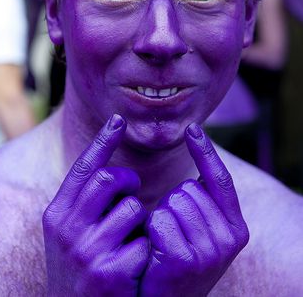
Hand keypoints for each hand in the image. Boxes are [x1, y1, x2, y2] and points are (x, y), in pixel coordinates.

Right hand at [42, 114, 148, 295]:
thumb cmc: (78, 267)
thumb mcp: (69, 232)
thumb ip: (84, 202)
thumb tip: (111, 167)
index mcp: (57, 214)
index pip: (82, 167)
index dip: (103, 141)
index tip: (119, 120)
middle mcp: (67, 229)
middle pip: (108, 178)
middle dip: (129, 179)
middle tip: (133, 189)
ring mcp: (87, 251)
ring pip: (132, 208)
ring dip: (139, 218)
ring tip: (131, 236)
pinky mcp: (109, 273)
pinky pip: (144, 241)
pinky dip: (146, 248)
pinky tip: (136, 263)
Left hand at [141, 123, 248, 296]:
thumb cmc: (178, 258)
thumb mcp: (201, 229)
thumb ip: (203, 198)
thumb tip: (198, 150)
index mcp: (235, 226)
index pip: (220, 179)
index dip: (206, 152)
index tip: (193, 128)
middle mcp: (230, 238)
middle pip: (189, 188)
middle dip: (172, 202)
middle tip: (173, 233)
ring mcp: (211, 251)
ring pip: (173, 200)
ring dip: (161, 216)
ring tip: (164, 242)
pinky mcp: (187, 259)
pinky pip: (160, 219)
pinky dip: (152, 229)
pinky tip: (155, 251)